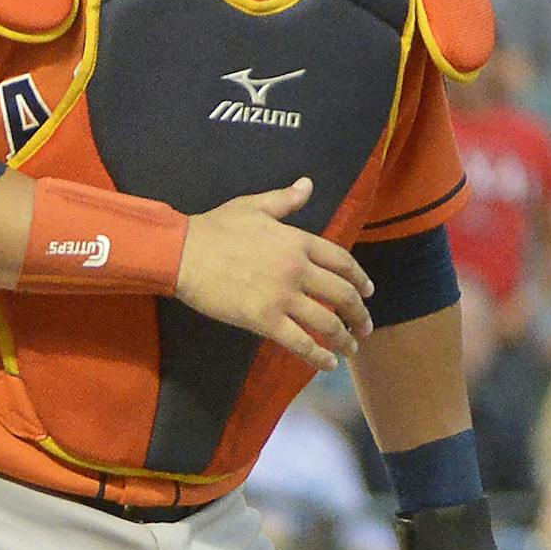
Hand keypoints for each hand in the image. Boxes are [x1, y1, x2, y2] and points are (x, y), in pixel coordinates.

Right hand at [173, 178, 372, 370]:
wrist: (183, 253)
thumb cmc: (215, 228)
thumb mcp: (253, 206)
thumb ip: (285, 200)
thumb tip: (308, 185)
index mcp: (298, 242)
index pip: (342, 262)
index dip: (360, 279)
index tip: (368, 292)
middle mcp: (298, 270)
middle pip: (342, 295)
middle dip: (359, 314)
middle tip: (364, 326)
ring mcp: (283, 297)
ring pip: (327, 322)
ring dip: (344, 339)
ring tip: (351, 348)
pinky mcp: (264, 321)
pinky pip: (300, 343)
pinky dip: (318, 357)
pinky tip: (329, 364)